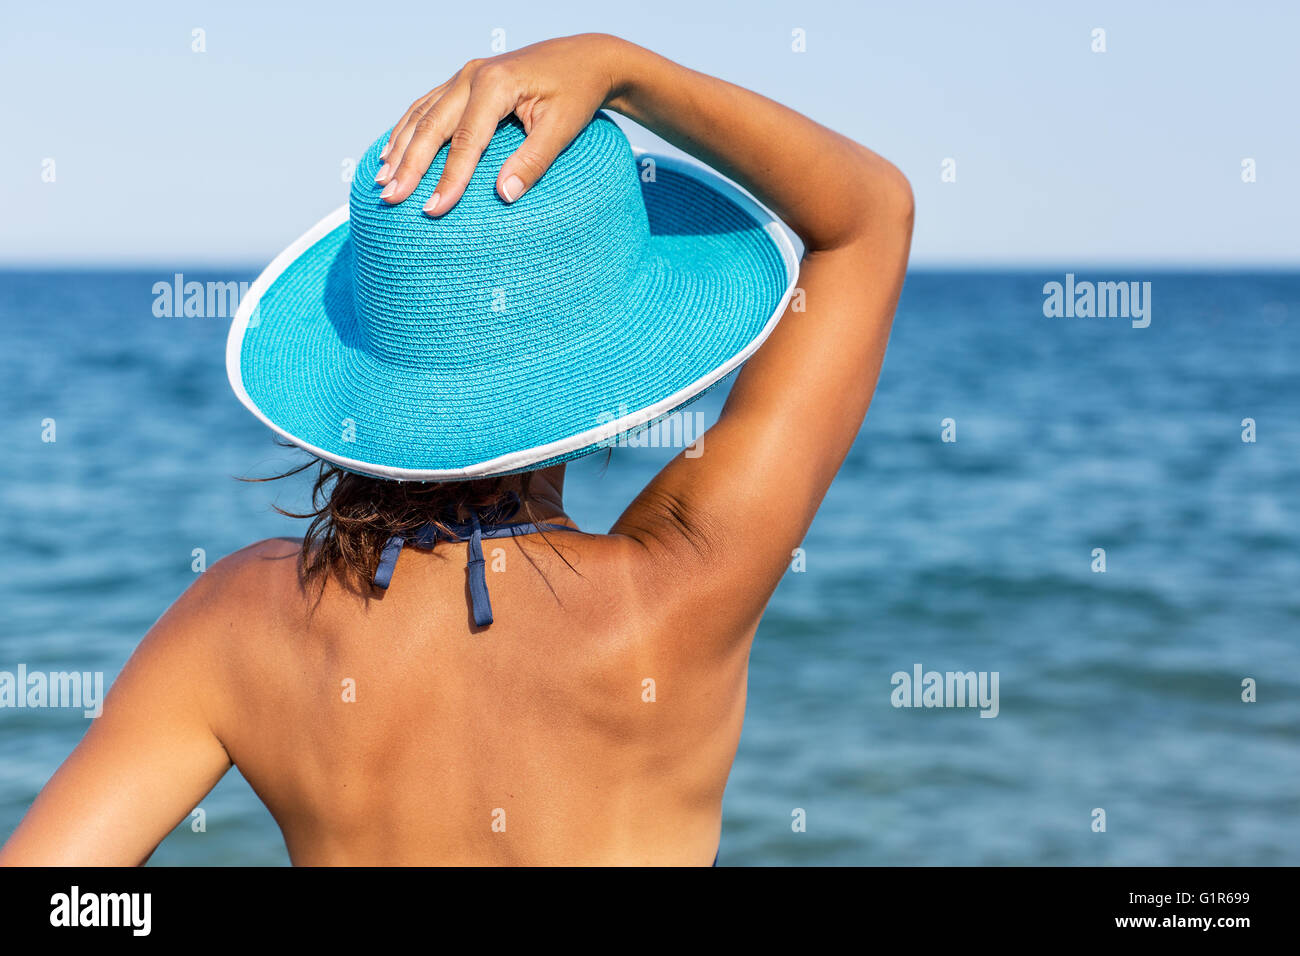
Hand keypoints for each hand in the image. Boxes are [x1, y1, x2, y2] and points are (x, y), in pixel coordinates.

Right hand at [375, 34, 624, 215]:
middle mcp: (472, 75)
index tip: (433, 210)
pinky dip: (407, 130)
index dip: (448, 179)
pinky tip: (392, 152)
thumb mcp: (563, 128)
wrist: (585, 58)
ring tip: (382, 182)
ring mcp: (464, 75)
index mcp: (495, 85)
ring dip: (399, 149)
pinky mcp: (464, 80)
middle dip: (408, 166)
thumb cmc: (577, 94)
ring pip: (422, 115)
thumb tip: (503, 196)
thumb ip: (533, 161)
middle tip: (390, 200)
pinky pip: (426, 106)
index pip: (465, 141)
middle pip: (432, 127)